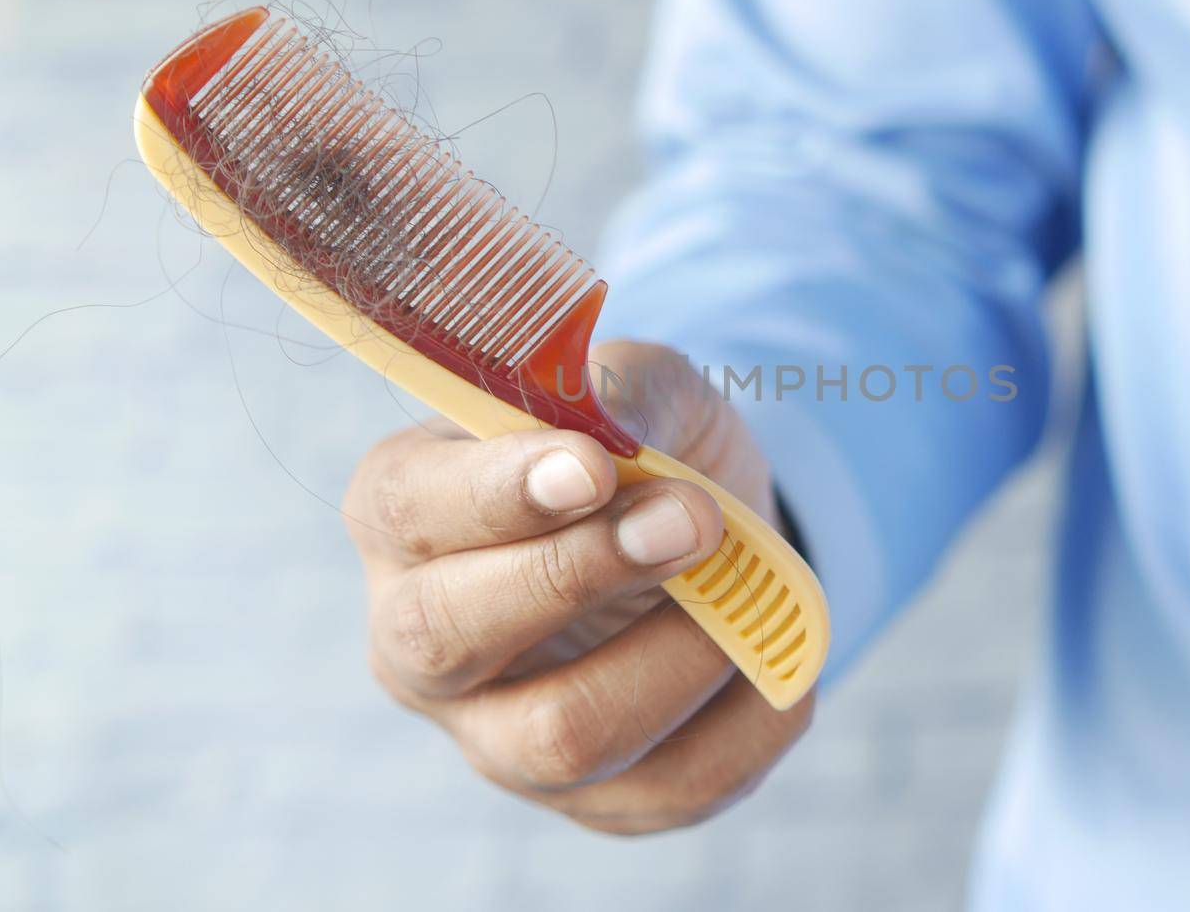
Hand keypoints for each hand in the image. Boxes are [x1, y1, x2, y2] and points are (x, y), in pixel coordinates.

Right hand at [343, 340, 813, 832]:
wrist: (711, 530)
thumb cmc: (649, 446)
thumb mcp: (644, 387)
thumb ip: (624, 399)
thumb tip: (618, 442)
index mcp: (405, 512)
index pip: (409, 508)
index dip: (498, 492)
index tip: (594, 466)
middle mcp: (418, 639)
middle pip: (443, 637)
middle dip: (575, 576)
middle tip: (691, 522)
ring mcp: (497, 735)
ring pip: (559, 735)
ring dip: (677, 654)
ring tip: (748, 589)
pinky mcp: (593, 801)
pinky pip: (674, 786)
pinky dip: (752, 718)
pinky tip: (784, 663)